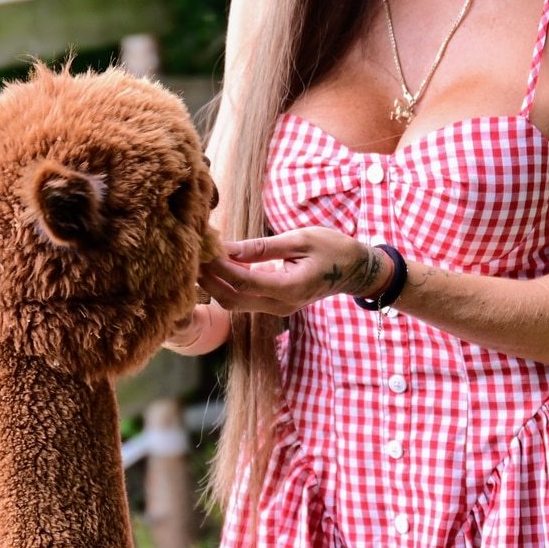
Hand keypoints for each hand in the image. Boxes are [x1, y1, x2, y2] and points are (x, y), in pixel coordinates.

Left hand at [198, 228, 385, 316]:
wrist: (355, 270)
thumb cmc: (332, 248)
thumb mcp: (299, 239)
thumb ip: (263, 247)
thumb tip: (229, 248)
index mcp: (290, 288)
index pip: (243, 281)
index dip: (219, 266)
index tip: (204, 247)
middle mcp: (281, 304)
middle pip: (232, 299)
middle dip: (209, 280)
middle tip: (193, 255)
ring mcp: (277, 308)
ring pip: (235, 303)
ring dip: (215, 284)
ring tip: (202, 258)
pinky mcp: (275, 305)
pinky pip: (244, 299)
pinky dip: (228, 284)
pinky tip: (219, 264)